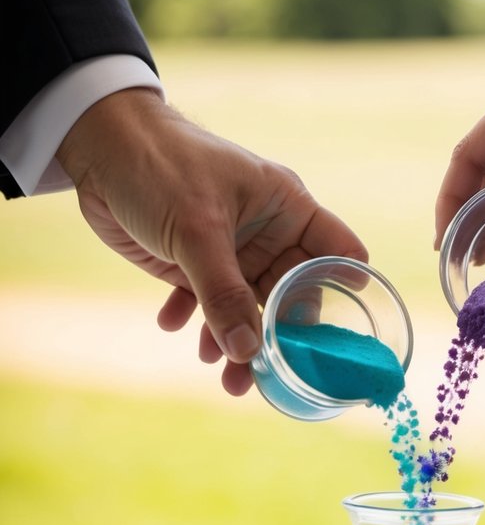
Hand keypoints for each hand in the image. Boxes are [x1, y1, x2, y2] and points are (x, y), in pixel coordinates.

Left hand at [57, 89, 367, 393]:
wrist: (100, 147)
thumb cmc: (161, 166)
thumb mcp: (198, 231)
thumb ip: (224, 295)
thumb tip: (247, 353)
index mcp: (287, 208)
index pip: (337, 251)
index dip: (345, 290)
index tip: (340, 339)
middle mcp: (266, 233)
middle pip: (290, 296)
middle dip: (278, 336)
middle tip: (269, 377)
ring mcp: (232, 251)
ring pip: (246, 308)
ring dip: (234, 340)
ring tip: (223, 376)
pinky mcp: (194, 263)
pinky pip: (205, 304)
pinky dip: (193, 320)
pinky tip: (172, 323)